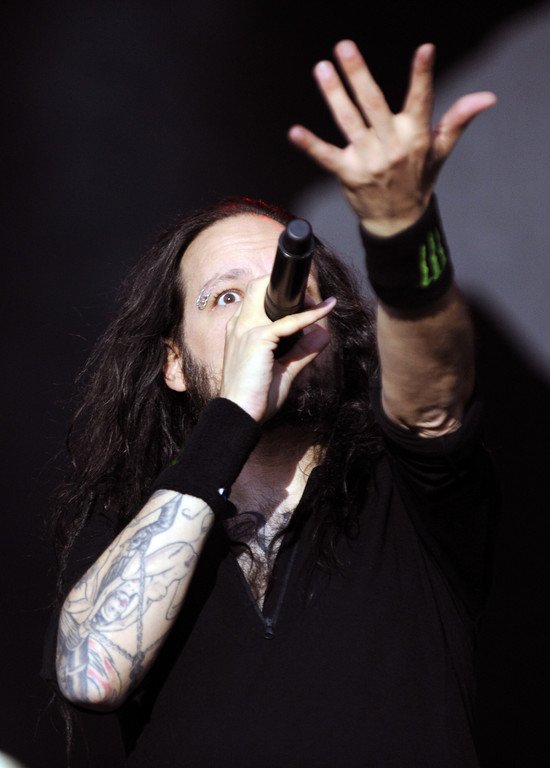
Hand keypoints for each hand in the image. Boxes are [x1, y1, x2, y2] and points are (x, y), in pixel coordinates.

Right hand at [220, 275, 335, 422]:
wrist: (240, 414)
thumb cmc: (256, 395)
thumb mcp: (284, 369)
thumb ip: (302, 350)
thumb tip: (323, 335)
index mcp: (239, 329)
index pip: (255, 298)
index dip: (278, 295)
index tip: (304, 300)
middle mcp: (239, 324)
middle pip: (257, 287)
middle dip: (283, 285)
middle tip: (311, 297)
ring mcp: (246, 329)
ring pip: (270, 296)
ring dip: (298, 296)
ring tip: (322, 302)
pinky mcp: (257, 338)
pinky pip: (290, 321)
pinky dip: (310, 315)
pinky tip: (326, 309)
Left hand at [288, 41, 496, 235]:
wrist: (398, 222)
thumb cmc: (418, 179)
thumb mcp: (440, 150)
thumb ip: (457, 119)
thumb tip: (487, 97)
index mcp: (416, 136)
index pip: (421, 100)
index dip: (422, 76)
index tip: (425, 50)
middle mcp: (392, 146)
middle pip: (373, 104)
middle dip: (359, 75)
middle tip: (344, 47)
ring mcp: (369, 161)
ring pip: (349, 122)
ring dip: (334, 95)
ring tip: (322, 69)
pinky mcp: (348, 174)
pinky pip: (327, 157)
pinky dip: (310, 145)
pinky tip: (294, 132)